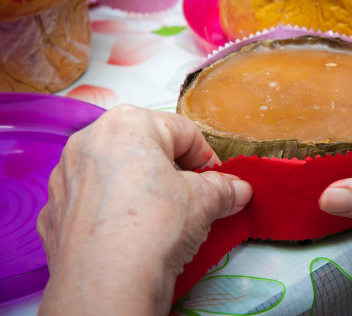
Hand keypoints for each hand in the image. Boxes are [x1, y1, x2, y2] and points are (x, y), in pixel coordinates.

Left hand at [37, 105, 251, 315]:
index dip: (208, 158)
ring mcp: (65, 178)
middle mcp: (88, 141)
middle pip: (145, 148)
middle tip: (193, 199)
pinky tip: (129, 236)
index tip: (219, 181)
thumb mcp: (205, 201)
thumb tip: (239, 190)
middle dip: (172, 172)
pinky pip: (93, 203)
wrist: (108, 285)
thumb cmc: (154, 226)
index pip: (183, 131)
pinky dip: (113, 213)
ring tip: (161, 220)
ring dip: (140, 190)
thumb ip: (224, 189)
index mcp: (127, 124)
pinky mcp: (54, 213)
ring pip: (116, 174)